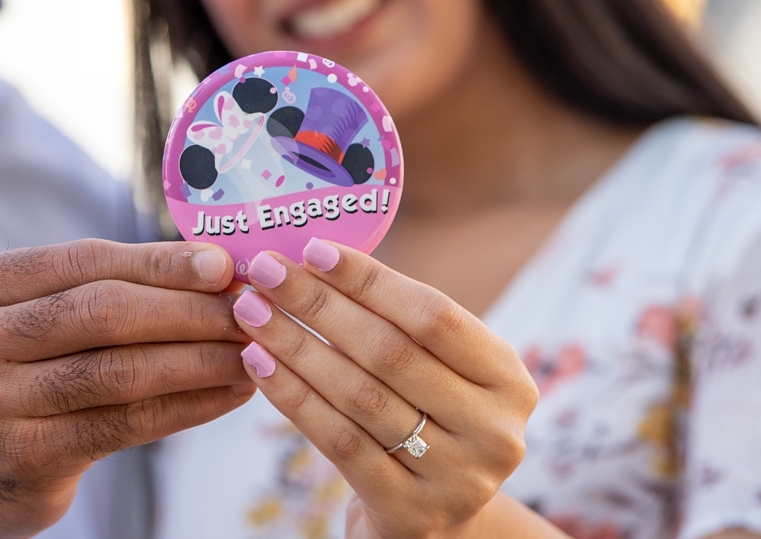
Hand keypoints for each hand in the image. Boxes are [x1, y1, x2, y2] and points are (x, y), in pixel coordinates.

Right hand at [0, 238, 253, 536]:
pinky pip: (124, 424)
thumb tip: (215, 267)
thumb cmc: (16, 369)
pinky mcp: (22, 459)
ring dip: (198, 359)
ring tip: (249, 352)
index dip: (159, 262)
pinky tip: (226, 395)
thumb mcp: (31, 314)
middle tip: (248, 309)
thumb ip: (102, 286)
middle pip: (101, 313)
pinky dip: (186, 406)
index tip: (223, 264)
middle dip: (187, 309)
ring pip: (118, 372)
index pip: (81, 261)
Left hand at [231, 239, 537, 538]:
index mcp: (509, 379)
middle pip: (390, 352)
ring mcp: (456, 478)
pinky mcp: (409, 512)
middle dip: (319, 305)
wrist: (432, 516)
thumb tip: (315, 257)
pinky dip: (293, 397)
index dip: (370, 280)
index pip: (433, 315)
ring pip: (359, 396)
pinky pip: (338, 440)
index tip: (312, 249)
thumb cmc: (423, 415)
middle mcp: (494, 431)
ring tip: (251, 312)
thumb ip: (396, 321)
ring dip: (295, 346)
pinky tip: (258, 364)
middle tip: (266, 272)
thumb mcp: (435, 369)